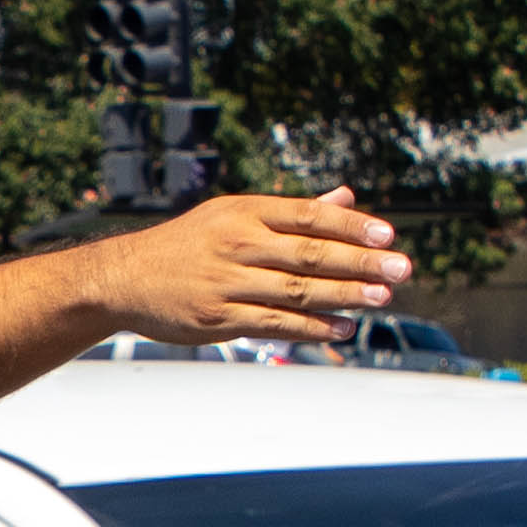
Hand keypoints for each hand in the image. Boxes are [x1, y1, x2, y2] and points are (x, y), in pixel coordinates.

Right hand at [88, 188, 408, 347]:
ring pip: (297, 290)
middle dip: (360, 262)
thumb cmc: (189, 245)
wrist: (125, 278)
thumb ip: (292, 212)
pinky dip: (313, 327)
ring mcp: (228, 283)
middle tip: (401, 269)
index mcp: (244, 212)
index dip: (351, 224)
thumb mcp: (234, 216)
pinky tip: (344, 327)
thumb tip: (345, 198)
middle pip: (310, 252)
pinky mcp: (219, 319)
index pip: (308, 214)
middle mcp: (238, 243)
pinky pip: (275, 323)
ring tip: (382, 299)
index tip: (388, 234)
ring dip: (344, 295)